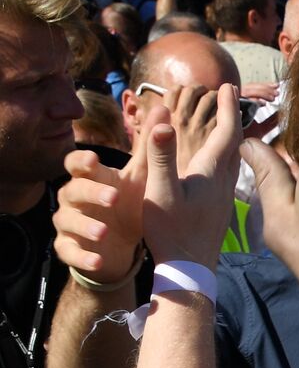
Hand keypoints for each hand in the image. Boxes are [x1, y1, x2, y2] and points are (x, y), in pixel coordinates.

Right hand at [53, 111, 158, 280]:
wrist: (118, 244)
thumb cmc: (128, 203)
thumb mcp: (142, 177)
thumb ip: (151, 146)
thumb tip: (163, 107)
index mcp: (91, 178)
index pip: (77, 163)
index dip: (82, 162)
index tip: (95, 161)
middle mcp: (74, 198)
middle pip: (72, 190)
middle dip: (91, 193)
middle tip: (113, 198)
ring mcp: (70, 224)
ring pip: (67, 222)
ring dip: (86, 226)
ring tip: (105, 232)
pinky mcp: (71, 249)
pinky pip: (70, 252)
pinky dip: (82, 256)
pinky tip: (98, 261)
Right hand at [142, 84, 241, 269]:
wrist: (190, 271)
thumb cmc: (172, 232)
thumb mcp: (159, 190)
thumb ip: (161, 155)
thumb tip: (166, 121)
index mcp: (212, 173)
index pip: (227, 132)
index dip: (227, 107)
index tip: (227, 85)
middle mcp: (225, 183)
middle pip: (235, 143)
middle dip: (231, 117)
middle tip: (228, 97)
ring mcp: (225, 198)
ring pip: (234, 160)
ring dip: (231, 138)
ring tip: (226, 124)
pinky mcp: (221, 210)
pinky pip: (230, 174)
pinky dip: (227, 158)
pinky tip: (221, 164)